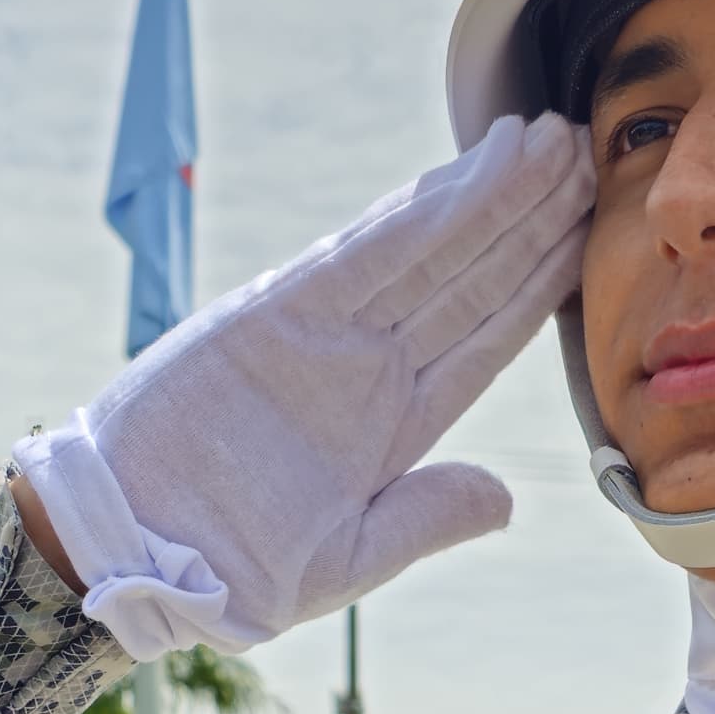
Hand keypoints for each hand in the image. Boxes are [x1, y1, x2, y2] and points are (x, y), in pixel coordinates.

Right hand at [16, 116, 593, 654]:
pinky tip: (474, 176)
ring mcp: (324, 335)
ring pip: (429, 252)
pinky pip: (363, 259)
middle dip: (527, 216)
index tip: (584, 233)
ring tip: (544, 140)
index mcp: (393, 423)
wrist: (130, 563)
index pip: (484, 336)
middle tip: (581, 150)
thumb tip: (505, 499)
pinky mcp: (273, 316)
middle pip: (468, 276)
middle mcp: (366, 365)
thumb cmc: (228, 573)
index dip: (536, 282)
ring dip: (488, 196)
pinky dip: (421, 216)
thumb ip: (427, 517)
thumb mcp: (348, 559)